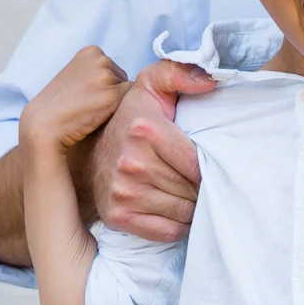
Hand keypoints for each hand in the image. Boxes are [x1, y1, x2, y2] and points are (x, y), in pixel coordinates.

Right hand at [19, 46, 129, 151]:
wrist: (44, 123)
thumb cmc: (62, 106)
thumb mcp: (78, 77)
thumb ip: (98, 73)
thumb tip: (130, 82)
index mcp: (91, 51)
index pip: (114, 70)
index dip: (103, 89)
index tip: (84, 95)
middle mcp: (101, 58)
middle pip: (123, 80)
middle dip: (111, 94)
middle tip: (88, 105)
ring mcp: (106, 76)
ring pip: (128, 93)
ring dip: (115, 104)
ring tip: (92, 111)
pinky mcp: (112, 94)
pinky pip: (131, 104)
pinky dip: (120, 112)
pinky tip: (99, 117)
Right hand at [84, 57, 217, 241]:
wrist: (90, 153)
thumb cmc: (131, 120)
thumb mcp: (151, 87)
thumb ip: (179, 73)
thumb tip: (212, 79)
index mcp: (144, 129)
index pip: (197, 163)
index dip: (208, 167)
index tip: (206, 163)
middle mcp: (131, 162)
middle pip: (191, 189)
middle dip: (201, 187)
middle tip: (198, 181)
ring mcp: (123, 192)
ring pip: (183, 211)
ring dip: (192, 207)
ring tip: (189, 195)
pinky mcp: (119, 216)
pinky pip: (167, 231)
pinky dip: (179, 226)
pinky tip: (178, 213)